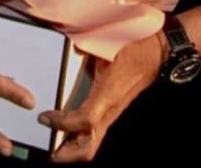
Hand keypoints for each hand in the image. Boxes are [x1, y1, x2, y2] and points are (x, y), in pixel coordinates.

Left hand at [39, 33, 162, 162]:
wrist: (157, 51)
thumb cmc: (134, 47)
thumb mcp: (107, 46)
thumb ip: (85, 49)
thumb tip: (70, 48)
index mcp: (108, 94)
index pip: (84, 120)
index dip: (62, 123)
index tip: (44, 118)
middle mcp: (110, 109)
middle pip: (88, 147)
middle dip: (66, 154)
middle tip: (48, 148)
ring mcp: (112, 111)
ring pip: (91, 142)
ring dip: (71, 146)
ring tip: (53, 141)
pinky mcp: (113, 108)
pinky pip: (94, 129)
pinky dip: (79, 134)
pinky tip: (67, 126)